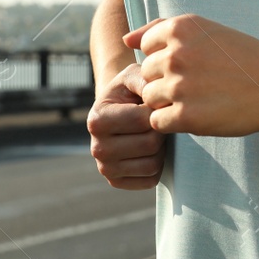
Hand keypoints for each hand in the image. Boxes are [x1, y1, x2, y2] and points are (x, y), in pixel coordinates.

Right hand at [87, 63, 165, 189]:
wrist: (117, 110)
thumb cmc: (129, 91)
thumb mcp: (134, 76)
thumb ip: (146, 79)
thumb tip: (159, 98)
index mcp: (97, 120)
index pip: (143, 120)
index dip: (157, 110)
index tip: (152, 104)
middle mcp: (96, 148)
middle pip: (149, 144)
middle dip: (160, 130)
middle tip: (154, 121)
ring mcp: (105, 168)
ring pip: (153, 164)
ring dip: (161, 148)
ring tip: (151, 133)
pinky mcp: (116, 182)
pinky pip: (151, 180)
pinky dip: (158, 165)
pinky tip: (148, 150)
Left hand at [123, 14, 258, 137]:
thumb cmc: (242, 56)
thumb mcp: (205, 29)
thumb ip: (161, 29)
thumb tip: (126, 40)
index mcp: (180, 27)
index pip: (146, 47)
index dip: (166, 59)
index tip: (192, 64)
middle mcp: (176, 54)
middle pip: (147, 74)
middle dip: (166, 81)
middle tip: (198, 84)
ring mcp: (179, 86)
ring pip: (149, 98)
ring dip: (168, 102)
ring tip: (198, 99)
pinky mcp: (186, 117)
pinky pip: (158, 122)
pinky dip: (173, 122)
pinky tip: (197, 114)